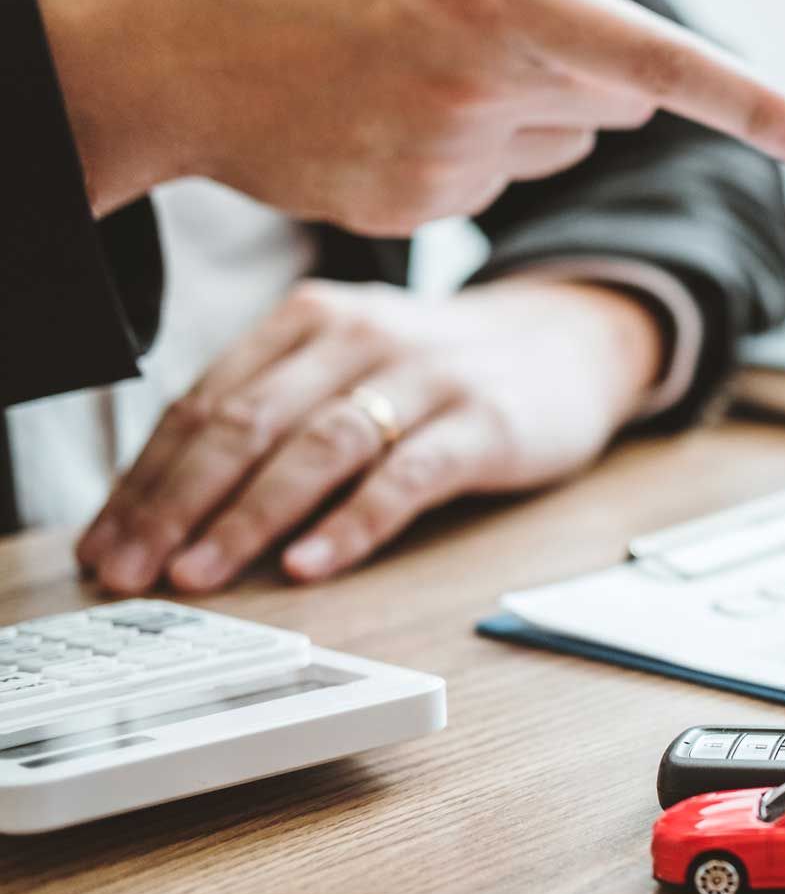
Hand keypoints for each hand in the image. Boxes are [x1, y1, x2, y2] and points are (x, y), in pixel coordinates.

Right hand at [32, 0, 784, 232]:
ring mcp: (451, 161)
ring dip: (529, 102)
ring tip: (415, 60)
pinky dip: (471, 146)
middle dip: (591, 58)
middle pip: (621, 94)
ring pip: (565, 138)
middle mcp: (485, 84)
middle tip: (482, 15)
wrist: (152, 46)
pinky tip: (386, 108)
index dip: (764, 109)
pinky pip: (499, 180)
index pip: (666, 62)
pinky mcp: (420, 213)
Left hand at [76, 277, 661, 590]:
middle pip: (248, 423)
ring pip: (317, 448)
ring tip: (200, 574)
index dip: (145, 478)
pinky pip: (406, 477)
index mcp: (311, 319)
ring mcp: (426, 377)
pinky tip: (312, 563)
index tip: (105, 542)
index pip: (206, 402)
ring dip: (248, 518)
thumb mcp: (351, 361)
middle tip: (132, 569)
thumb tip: (170, 500)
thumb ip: (277, 407)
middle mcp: (361, 336)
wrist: (572, 340)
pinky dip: (353, 522)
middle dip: (176, 503)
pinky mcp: (484, 423)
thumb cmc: (443, 369)